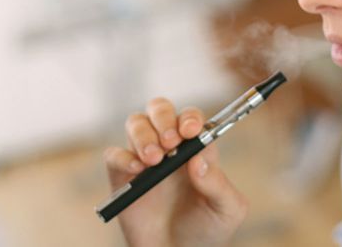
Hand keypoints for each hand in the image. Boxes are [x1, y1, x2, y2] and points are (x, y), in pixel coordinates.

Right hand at [103, 98, 247, 246]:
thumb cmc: (206, 230)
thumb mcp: (227, 210)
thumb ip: (218, 184)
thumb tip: (198, 160)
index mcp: (196, 149)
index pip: (191, 118)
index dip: (190, 118)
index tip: (190, 131)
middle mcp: (170, 148)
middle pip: (160, 110)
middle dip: (163, 117)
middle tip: (170, 141)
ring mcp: (144, 159)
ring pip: (135, 123)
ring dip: (143, 134)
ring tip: (154, 160)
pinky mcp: (122, 177)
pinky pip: (114, 155)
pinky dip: (122, 157)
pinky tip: (137, 170)